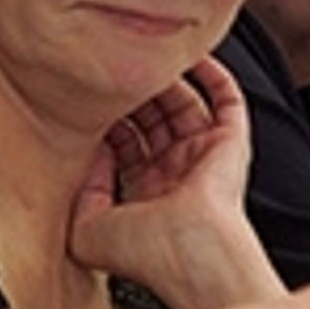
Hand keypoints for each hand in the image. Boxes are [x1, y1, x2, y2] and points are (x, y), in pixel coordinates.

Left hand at [70, 56, 260, 308]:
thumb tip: (86, 151)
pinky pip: (226, 100)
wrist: (187, 252)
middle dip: (130, 96)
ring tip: (144, 60)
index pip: (124, 145)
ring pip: (183, 105)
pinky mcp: (230, 144)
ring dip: (164, 82)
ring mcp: (203, 157)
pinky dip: (212, 75)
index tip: (85, 100)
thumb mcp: (85, 228)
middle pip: (151, 120)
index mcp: (145, 195)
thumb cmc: (144, 251)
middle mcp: (175, 175)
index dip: (103, 121)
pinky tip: (192, 57)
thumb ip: (78, 189)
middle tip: (112, 72)